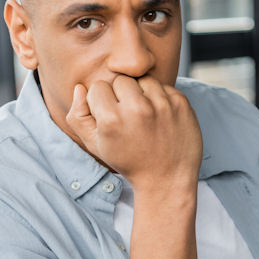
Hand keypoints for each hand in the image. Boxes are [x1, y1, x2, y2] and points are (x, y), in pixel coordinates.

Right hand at [65, 75, 201, 192]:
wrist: (166, 178)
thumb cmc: (128, 161)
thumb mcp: (95, 145)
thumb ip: (78, 116)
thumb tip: (80, 87)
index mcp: (112, 119)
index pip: (98, 87)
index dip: (101, 102)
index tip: (111, 119)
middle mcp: (137, 109)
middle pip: (120, 80)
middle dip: (121, 95)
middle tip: (128, 119)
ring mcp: (162, 105)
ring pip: (143, 79)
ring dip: (142, 94)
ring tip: (144, 117)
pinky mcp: (180, 103)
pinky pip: (163, 86)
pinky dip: (160, 99)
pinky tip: (160, 119)